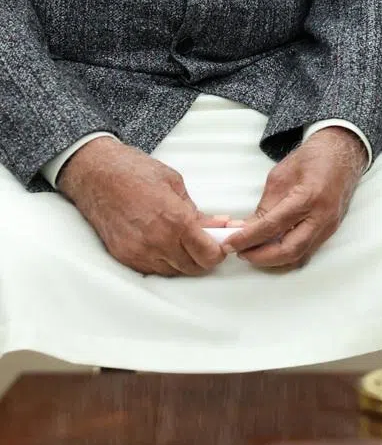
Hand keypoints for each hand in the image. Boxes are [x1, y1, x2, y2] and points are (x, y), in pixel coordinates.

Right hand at [56, 137, 229, 276]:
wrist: (97, 176)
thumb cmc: (137, 173)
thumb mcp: (176, 185)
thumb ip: (197, 211)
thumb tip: (217, 225)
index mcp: (175, 221)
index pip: (207, 255)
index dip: (219, 251)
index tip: (221, 243)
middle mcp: (157, 243)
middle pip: (193, 268)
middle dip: (205, 258)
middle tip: (207, 242)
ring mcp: (138, 253)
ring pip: (173, 271)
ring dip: (185, 262)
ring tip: (186, 241)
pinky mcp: (124, 257)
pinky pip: (152, 269)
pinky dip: (165, 262)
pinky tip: (167, 245)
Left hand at [222, 127, 367, 271]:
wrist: (343, 152)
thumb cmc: (312, 158)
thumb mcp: (281, 176)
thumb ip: (265, 206)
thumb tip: (246, 229)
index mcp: (309, 196)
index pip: (273, 226)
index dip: (248, 238)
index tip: (229, 243)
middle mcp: (322, 215)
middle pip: (289, 250)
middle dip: (260, 257)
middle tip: (240, 252)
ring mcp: (329, 225)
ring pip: (299, 256)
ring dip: (273, 259)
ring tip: (253, 251)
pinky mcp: (330, 230)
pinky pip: (306, 250)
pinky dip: (286, 253)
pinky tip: (272, 247)